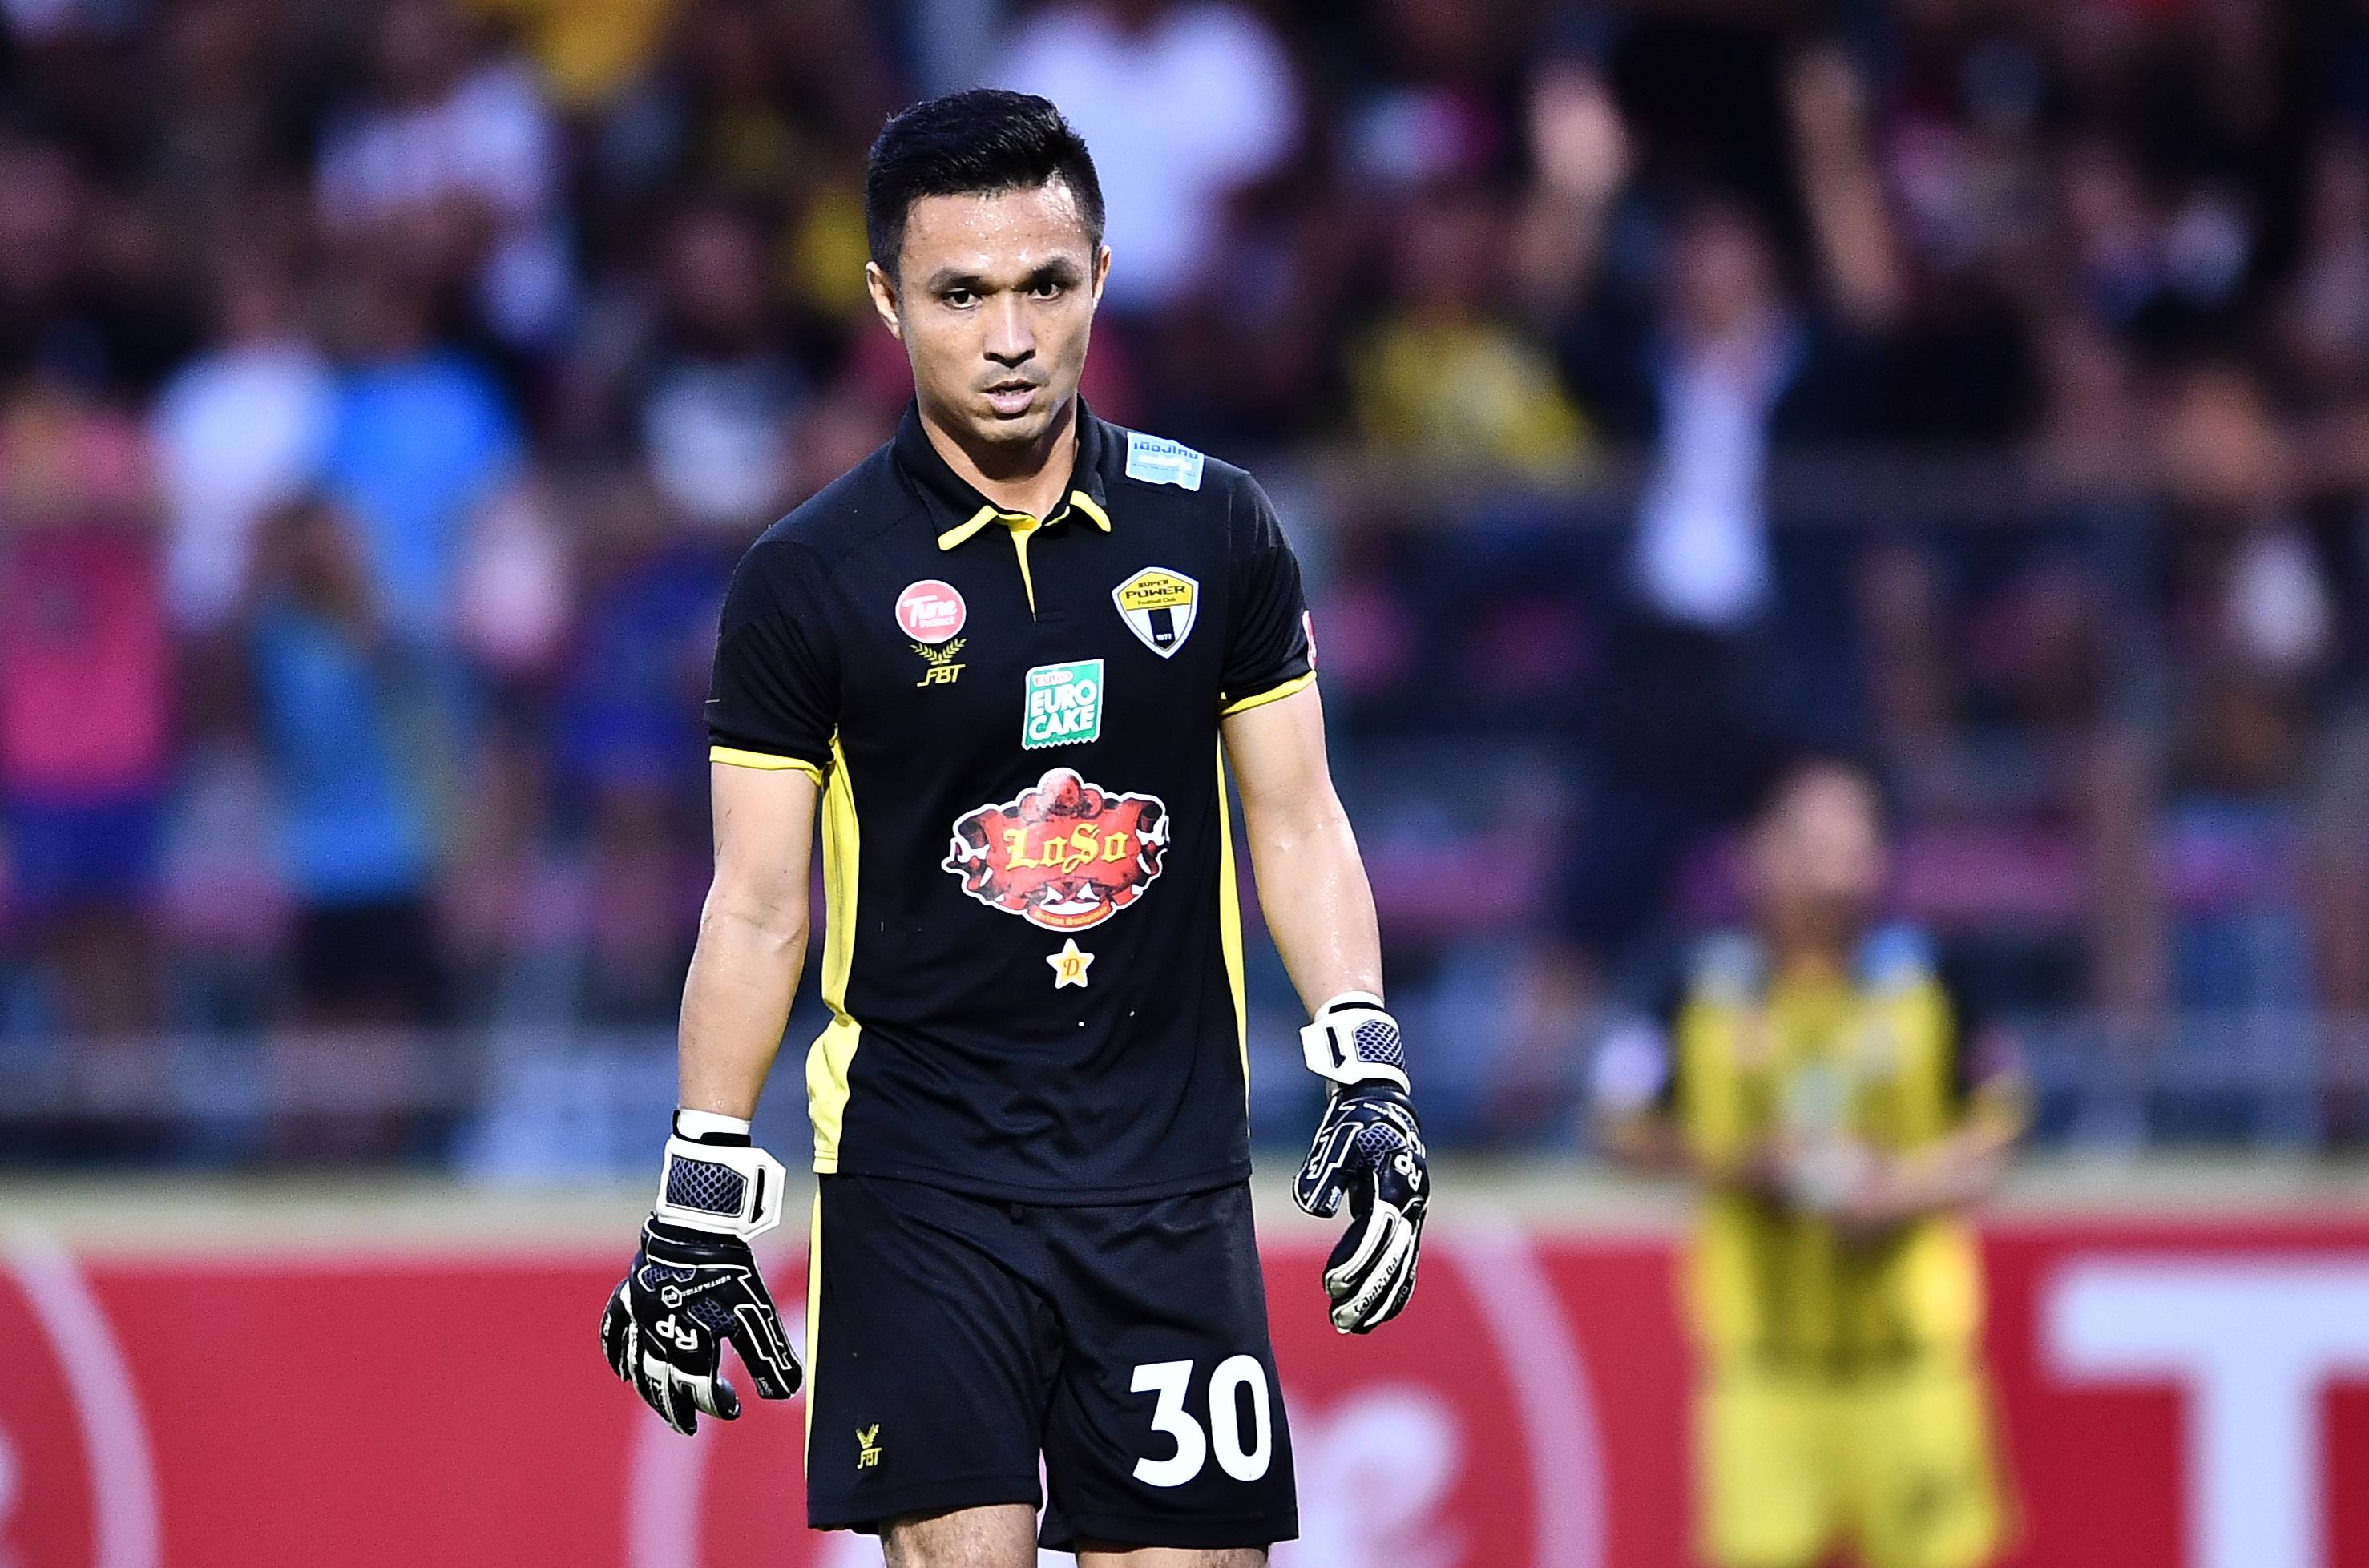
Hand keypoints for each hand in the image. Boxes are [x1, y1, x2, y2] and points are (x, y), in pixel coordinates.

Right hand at [601, 1219, 800, 1434]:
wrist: (701, 1224)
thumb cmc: (733, 1272)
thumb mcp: (756, 1315)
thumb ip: (768, 1356)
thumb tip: (785, 1393)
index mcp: (690, 1343)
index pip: (700, 1390)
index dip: (717, 1404)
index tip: (732, 1409)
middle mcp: (659, 1336)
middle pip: (663, 1385)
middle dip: (676, 1409)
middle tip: (687, 1427)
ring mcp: (639, 1316)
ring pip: (637, 1365)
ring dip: (648, 1390)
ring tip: (661, 1404)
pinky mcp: (629, 1295)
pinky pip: (614, 1331)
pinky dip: (616, 1354)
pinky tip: (623, 1371)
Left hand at [1294, 1083, 1428, 1333]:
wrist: (1384, 1107)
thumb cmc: (1354, 1125)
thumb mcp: (1337, 1143)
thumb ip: (1325, 1175)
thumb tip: (1315, 1210)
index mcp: (1395, 1185)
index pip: (1378, 1233)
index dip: (1356, 1261)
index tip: (1330, 1285)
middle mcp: (1412, 1205)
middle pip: (1394, 1259)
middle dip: (1368, 1292)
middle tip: (1339, 1320)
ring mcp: (1414, 1216)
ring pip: (1402, 1268)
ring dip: (1379, 1300)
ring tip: (1351, 1326)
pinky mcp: (1408, 1223)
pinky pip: (1404, 1265)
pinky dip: (1391, 1292)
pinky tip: (1373, 1316)